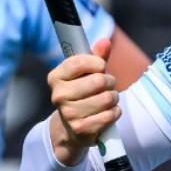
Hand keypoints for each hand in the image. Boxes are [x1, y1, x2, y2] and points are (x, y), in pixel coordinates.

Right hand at [47, 38, 119, 165]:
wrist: (72, 128)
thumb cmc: (82, 94)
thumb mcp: (86, 74)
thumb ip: (96, 56)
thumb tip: (105, 42)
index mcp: (56, 77)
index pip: (79, 62)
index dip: (97, 62)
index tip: (101, 66)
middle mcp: (58, 95)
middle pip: (98, 80)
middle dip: (109, 82)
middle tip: (107, 86)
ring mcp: (68, 113)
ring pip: (107, 98)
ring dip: (114, 98)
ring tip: (107, 99)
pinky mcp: (81, 128)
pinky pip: (110, 114)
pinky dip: (115, 112)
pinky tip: (107, 112)